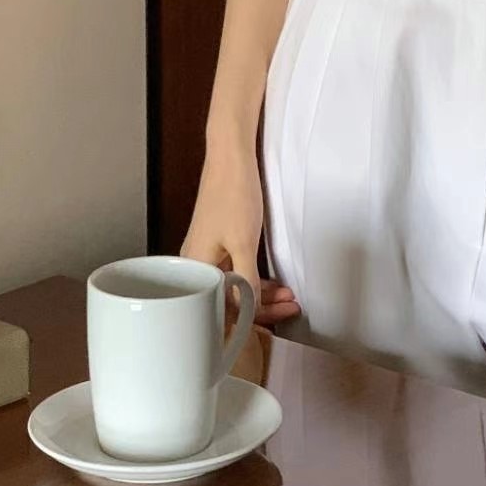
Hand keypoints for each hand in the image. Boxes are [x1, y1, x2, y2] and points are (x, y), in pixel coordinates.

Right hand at [181, 137, 300, 328]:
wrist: (231, 157)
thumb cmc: (232, 194)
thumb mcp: (243, 243)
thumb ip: (246, 281)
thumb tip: (249, 313)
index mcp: (195, 268)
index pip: (220, 309)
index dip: (249, 322)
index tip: (273, 327)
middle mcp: (196, 265)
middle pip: (227, 300)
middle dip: (261, 308)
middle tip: (290, 308)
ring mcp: (208, 253)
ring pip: (234, 285)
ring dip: (261, 293)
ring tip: (289, 296)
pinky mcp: (219, 243)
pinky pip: (236, 271)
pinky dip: (255, 278)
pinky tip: (274, 283)